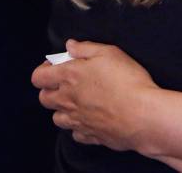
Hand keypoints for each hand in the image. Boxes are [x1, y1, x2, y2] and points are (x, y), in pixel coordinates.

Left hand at [33, 40, 156, 150]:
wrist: (142, 115)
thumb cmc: (128, 81)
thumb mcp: (110, 53)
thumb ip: (86, 48)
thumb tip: (70, 45)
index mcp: (69, 77)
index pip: (38, 77)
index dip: (44, 70)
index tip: (57, 65)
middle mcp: (68, 100)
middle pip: (44, 98)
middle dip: (51, 89)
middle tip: (67, 82)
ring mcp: (77, 120)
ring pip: (57, 118)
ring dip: (63, 109)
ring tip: (79, 102)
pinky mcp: (89, 135)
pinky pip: (76, 133)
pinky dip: (80, 126)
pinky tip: (92, 118)